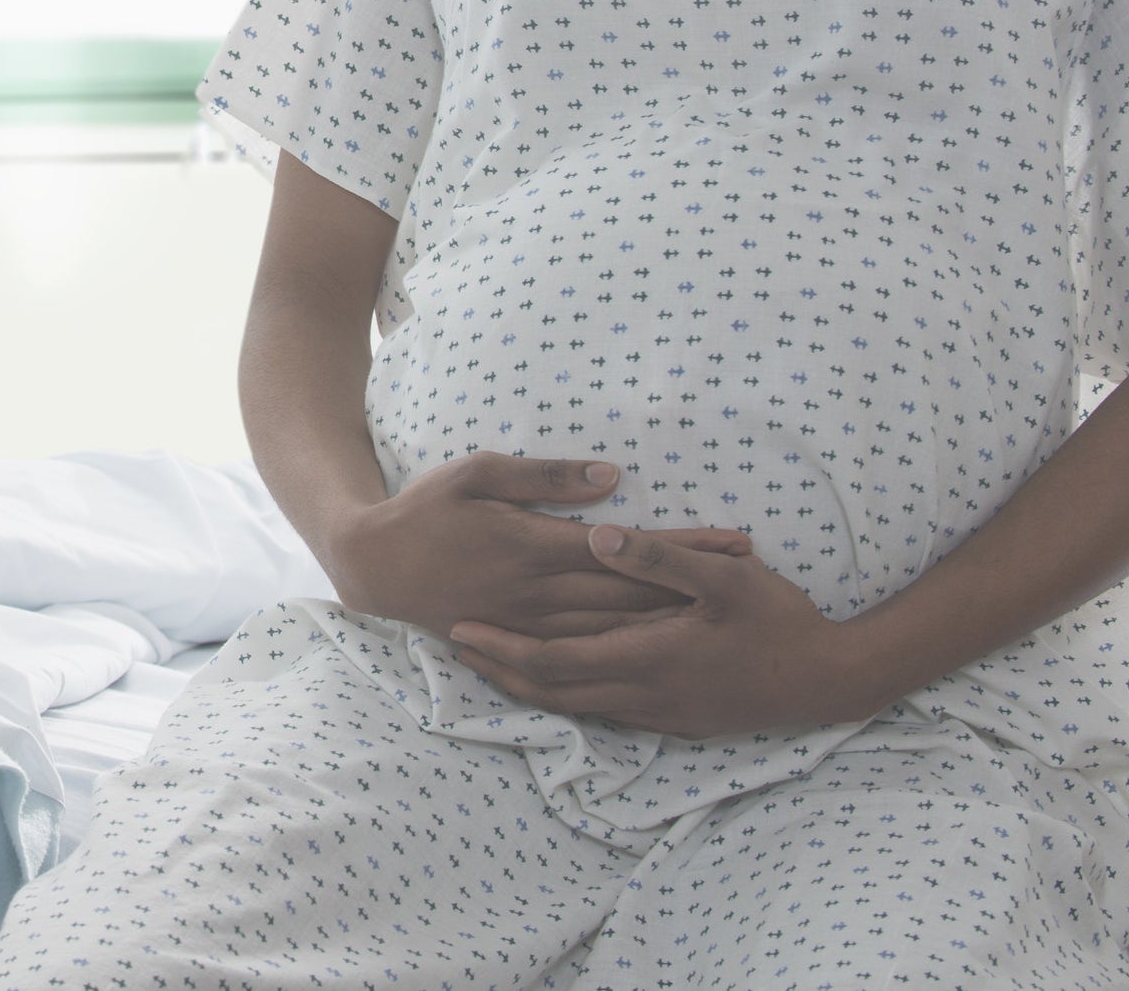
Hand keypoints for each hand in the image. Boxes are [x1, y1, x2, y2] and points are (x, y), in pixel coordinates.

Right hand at [326, 452, 751, 640]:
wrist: (374, 566)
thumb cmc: (427, 508)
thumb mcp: (478, 472)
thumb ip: (545, 477)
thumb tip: (612, 477)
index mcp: (535, 547)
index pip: (629, 549)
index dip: (685, 548)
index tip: (735, 544)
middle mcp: (539, 595)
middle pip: (633, 595)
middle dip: (696, 587)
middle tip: (754, 580)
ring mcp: (530, 625)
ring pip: (616, 632)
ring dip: (673, 625)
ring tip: (728, 620)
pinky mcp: (519, 643)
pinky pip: (585, 656)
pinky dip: (630, 655)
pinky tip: (664, 656)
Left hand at [448, 525, 886, 737]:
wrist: (826, 681)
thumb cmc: (779, 622)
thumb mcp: (726, 577)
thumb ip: (660, 557)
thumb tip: (599, 534)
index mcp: (646, 657)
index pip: (553, 660)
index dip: (503, 646)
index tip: (462, 627)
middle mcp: (642, 695)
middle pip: (550, 692)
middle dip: (499, 670)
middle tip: (456, 647)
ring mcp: (658, 713)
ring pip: (573, 708)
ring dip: (528, 686)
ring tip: (491, 663)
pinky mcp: (674, 720)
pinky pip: (603, 713)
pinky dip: (566, 698)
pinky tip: (557, 684)